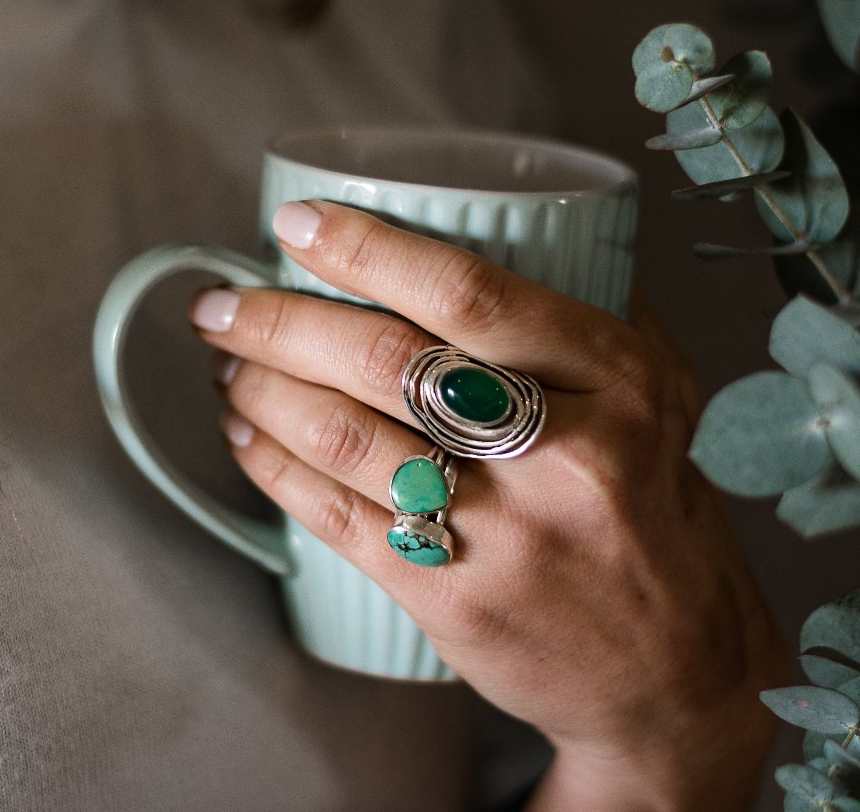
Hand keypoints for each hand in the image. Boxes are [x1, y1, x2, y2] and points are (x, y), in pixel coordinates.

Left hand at [190, 200, 786, 810]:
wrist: (672, 670)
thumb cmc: (648, 511)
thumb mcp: (660, 399)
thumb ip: (597, 314)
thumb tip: (511, 232)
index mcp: (617, 379)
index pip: (469, 293)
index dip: (366, 251)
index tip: (294, 225)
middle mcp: (563, 451)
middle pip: (386, 363)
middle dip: (280, 322)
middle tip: (223, 304)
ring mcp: (504, 531)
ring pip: (346, 438)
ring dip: (262, 390)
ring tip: (225, 364)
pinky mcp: (452, 596)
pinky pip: (337, 517)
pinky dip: (274, 467)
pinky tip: (242, 434)